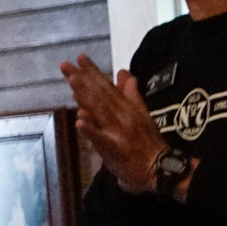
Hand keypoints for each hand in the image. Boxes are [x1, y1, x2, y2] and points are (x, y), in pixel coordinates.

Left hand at [60, 53, 168, 192]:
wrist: (160, 168)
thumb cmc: (149, 143)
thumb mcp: (143, 115)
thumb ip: (132, 95)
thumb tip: (124, 73)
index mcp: (127, 108)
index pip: (107, 87)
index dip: (93, 72)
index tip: (80, 57)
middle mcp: (122, 116)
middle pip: (100, 95)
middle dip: (83, 79)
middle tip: (65, 65)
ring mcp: (118, 132)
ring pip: (100, 111)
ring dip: (86, 96)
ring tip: (73, 82)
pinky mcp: (114, 149)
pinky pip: (101, 139)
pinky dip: (91, 130)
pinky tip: (79, 122)